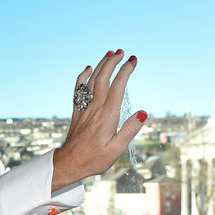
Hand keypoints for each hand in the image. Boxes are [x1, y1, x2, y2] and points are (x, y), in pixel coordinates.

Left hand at [51, 50, 144, 190]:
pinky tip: (88, 69)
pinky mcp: (77, 111)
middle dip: (113, 62)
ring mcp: (84, 108)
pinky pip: (78, 89)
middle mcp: (95, 108)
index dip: (126, 71)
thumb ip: (130, 129)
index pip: (118, 87)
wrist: (71, 162)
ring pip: (91, 81)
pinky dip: (83, 77)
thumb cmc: (95, 158)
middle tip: (122, 52)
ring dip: (101, 65)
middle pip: (103, 78)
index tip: (133, 60)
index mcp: (107, 115)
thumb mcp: (117, 148)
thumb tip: (143, 113)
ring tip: (110, 54)